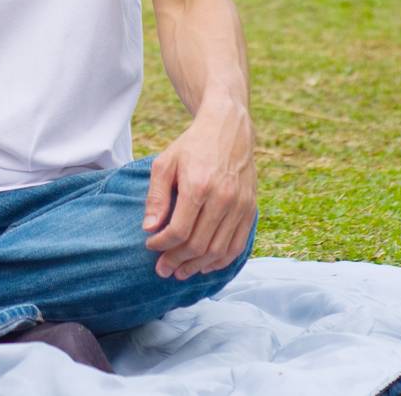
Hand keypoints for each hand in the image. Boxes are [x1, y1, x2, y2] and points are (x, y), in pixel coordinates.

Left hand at [142, 98, 255, 279]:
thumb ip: (156, 197)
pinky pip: (237, 245)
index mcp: (198, 186)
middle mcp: (223, 198)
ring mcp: (240, 206)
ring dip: (197, 266)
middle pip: (198, 245)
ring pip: (219, 251)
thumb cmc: (192, 146)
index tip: (150, 246)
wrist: (229, 128)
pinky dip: (221, 261)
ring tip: (180, 272)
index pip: (179, 230)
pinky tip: (204, 266)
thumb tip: (149, 229)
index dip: (162, 245)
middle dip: (176, 261)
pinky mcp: (251, 209)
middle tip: (162, 269)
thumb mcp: (165, 163)